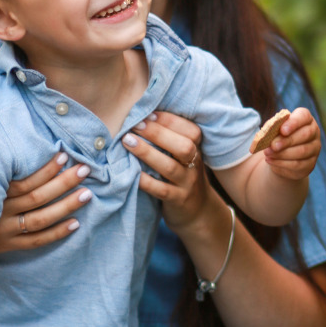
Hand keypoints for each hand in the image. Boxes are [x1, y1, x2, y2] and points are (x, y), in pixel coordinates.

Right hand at [0, 153, 92, 255]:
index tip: (64, 155)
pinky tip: (76, 223)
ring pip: (40, 219)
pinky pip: (37, 241)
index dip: (45, 170)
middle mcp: (1, 212)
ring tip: (86, 194)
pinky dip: (57, 233)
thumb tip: (25, 145)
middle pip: (36, 198)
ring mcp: (7, 230)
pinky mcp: (11, 246)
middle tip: (84, 170)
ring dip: (65, 207)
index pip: (25, 181)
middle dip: (62, 183)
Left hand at [122, 111, 209, 232]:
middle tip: (134, 125)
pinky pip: (162, 190)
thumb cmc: (182, 176)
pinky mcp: (178, 201)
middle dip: (158, 133)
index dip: (169, 120)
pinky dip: (146, 181)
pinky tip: (132, 172)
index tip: (147, 114)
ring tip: (127, 141)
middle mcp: (195, 165)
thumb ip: (170, 138)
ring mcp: (187, 184)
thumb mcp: (183, 156)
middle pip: (184, 146)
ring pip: (170, 167)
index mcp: (197, 149)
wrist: (198, 212)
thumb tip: (142, 114)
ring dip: (147, 153)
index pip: (190, 130)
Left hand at [262, 107, 320, 180]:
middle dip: (287, 140)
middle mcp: (314, 132)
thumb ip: (273, 128)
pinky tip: (270, 160)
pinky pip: (298, 164)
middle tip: (273, 145)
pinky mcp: (310, 163)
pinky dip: (282, 163)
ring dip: (282, 153)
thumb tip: (268, 133)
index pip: (304, 116)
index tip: (282, 130)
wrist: (281, 155)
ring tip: (268, 153)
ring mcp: (314, 149)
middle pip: (305, 135)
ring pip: (302, 151)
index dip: (293, 123)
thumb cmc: (278, 136)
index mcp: (305, 119)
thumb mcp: (274, 130)